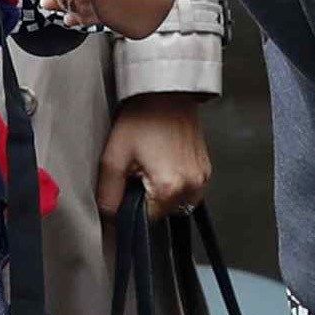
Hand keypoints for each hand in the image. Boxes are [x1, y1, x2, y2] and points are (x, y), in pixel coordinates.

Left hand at [96, 94, 211, 216]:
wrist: (166, 93)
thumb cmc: (142, 118)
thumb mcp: (113, 157)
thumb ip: (109, 194)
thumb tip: (109, 218)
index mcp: (169, 188)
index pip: (146, 221)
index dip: (130, 208)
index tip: (125, 190)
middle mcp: (192, 187)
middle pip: (162, 212)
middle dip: (146, 199)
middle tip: (137, 170)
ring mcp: (202, 178)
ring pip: (175, 202)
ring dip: (161, 192)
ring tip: (151, 163)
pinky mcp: (206, 169)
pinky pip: (187, 189)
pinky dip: (174, 182)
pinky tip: (163, 161)